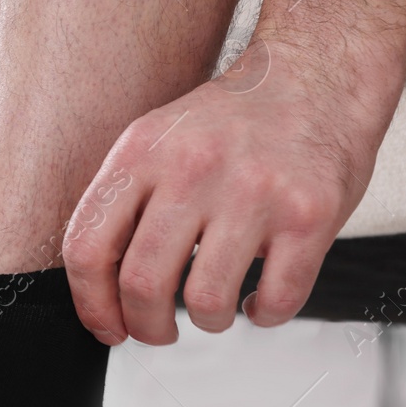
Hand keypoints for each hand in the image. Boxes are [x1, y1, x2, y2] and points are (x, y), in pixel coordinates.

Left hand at [63, 45, 381, 344]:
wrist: (318, 74)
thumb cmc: (233, 120)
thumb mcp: (156, 139)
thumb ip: (124, 200)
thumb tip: (96, 285)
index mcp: (141, 153)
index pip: (87, 247)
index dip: (90, 303)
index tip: (106, 326)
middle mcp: (193, 169)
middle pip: (141, 283)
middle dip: (145, 327)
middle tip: (156, 332)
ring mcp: (253, 192)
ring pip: (205, 301)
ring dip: (206, 322)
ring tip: (212, 310)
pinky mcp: (309, 214)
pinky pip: (276, 298)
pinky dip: (263, 315)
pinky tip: (259, 300)